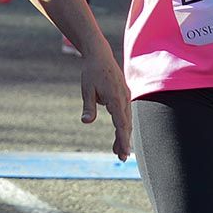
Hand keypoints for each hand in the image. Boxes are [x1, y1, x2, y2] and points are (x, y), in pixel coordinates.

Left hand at [79, 44, 131, 161]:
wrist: (100, 55)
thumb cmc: (91, 72)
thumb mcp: (86, 89)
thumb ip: (88, 106)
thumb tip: (85, 122)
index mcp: (115, 97)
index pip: (120, 122)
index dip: (122, 138)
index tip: (123, 151)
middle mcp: (123, 98)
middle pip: (126, 124)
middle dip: (124, 141)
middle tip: (121, 158)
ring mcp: (125, 96)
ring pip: (126, 120)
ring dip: (123, 135)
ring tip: (118, 152)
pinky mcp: (123, 96)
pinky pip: (125, 114)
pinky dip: (123, 126)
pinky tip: (119, 135)